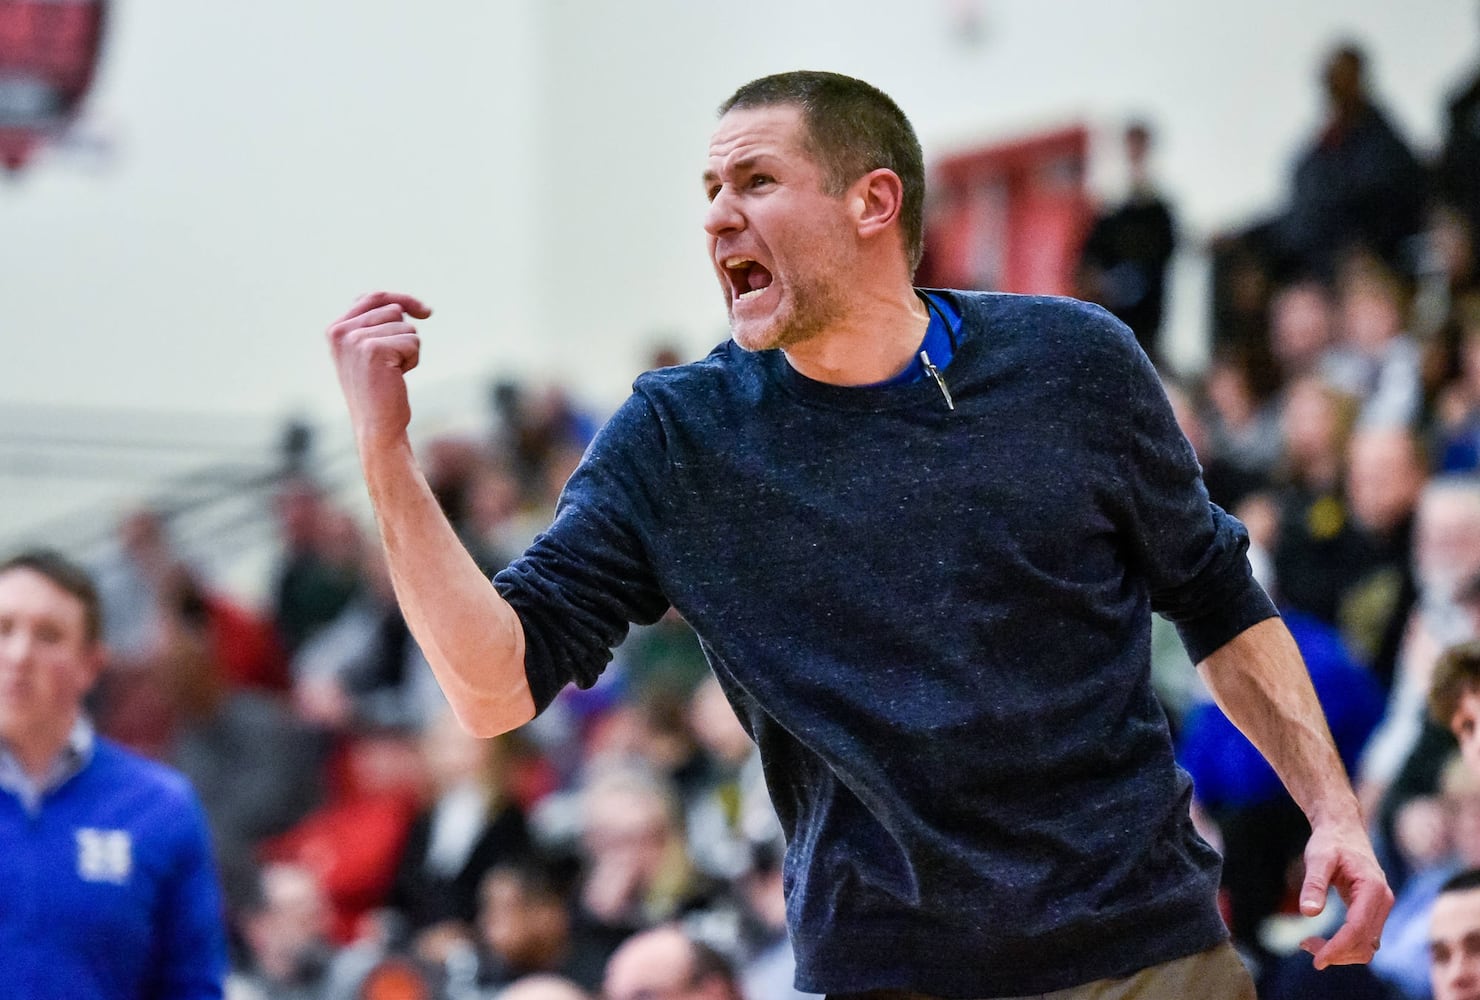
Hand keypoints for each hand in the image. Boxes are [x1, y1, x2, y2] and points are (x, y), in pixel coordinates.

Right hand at [325, 291, 432, 450]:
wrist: (377, 426)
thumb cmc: (378, 392)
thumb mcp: (368, 354)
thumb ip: (375, 327)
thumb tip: (404, 305)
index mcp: (335, 329)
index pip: (373, 297)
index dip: (403, 300)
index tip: (426, 312)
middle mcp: (341, 331)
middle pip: (394, 310)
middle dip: (404, 335)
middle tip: (393, 365)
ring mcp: (356, 339)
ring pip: (406, 327)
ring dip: (408, 350)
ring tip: (391, 373)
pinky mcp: (374, 349)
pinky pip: (412, 341)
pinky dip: (413, 359)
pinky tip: (397, 377)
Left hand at [1297, 816, 1394, 968]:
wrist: (1344, 828)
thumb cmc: (1330, 841)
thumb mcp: (1317, 858)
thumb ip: (1314, 884)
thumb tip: (1309, 913)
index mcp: (1373, 889)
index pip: (1358, 930)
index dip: (1338, 948)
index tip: (1317, 960)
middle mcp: (1384, 901)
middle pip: (1365, 944)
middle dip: (1337, 952)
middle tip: (1304, 946)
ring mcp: (1381, 908)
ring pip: (1367, 946)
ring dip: (1340, 952)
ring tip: (1308, 944)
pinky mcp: (1373, 911)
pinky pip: (1363, 938)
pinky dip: (1344, 945)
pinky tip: (1321, 941)